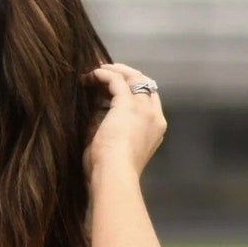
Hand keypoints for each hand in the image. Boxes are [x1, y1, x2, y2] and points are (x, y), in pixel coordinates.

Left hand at [83, 62, 166, 187]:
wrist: (114, 175)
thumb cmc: (110, 171)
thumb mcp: (114, 147)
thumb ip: (110, 128)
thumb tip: (96, 113)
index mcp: (155, 130)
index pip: (148, 99)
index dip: (132, 89)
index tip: (113, 88)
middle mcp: (154, 116)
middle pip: (144, 84)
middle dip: (125, 75)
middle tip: (107, 72)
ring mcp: (144, 108)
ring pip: (133, 77)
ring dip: (115, 71)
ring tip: (98, 71)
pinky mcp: (128, 104)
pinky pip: (117, 80)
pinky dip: (104, 74)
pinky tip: (92, 75)